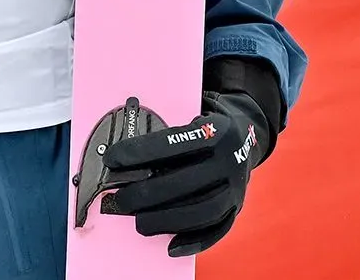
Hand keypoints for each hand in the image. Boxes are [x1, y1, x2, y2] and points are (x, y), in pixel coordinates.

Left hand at [100, 82, 273, 256]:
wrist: (246, 135)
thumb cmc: (206, 126)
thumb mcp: (193, 113)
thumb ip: (166, 125)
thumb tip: (127, 149)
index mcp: (216, 130)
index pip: (174, 143)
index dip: (140, 152)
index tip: (113, 159)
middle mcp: (230, 159)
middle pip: (186, 182)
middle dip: (147, 194)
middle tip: (121, 200)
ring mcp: (237, 186)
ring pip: (203, 210)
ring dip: (167, 220)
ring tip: (140, 224)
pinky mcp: (237, 207)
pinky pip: (218, 229)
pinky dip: (194, 241)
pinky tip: (170, 247)